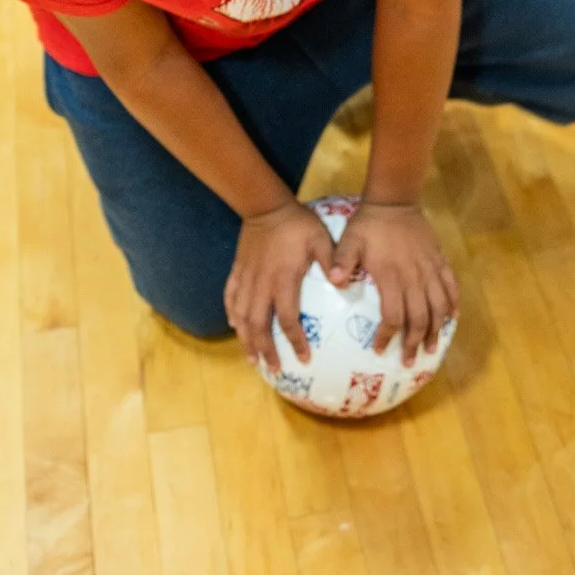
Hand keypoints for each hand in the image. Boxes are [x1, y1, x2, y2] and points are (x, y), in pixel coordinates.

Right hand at [225, 199, 343, 371]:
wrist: (265, 205)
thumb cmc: (297, 223)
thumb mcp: (320, 238)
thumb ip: (331, 261)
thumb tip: (344, 284)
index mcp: (283, 280)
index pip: (287, 319)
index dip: (295, 341)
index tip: (304, 358)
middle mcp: (262, 284)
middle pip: (259, 325)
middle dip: (266, 349)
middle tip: (274, 368)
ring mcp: (247, 279)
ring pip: (242, 316)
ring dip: (247, 339)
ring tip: (252, 358)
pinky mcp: (238, 271)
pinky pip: (230, 297)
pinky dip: (232, 314)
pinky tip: (235, 326)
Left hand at [338, 202, 457, 366]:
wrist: (395, 200)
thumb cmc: (369, 224)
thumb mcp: (350, 240)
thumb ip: (342, 261)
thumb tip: (335, 282)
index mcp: (392, 276)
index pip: (393, 316)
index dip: (388, 336)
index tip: (380, 350)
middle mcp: (414, 277)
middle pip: (419, 318)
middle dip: (415, 342)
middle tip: (410, 360)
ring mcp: (430, 269)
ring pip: (439, 307)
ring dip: (436, 330)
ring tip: (432, 348)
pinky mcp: (440, 261)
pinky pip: (451, 287)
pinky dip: (453, 304)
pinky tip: (451, 319)